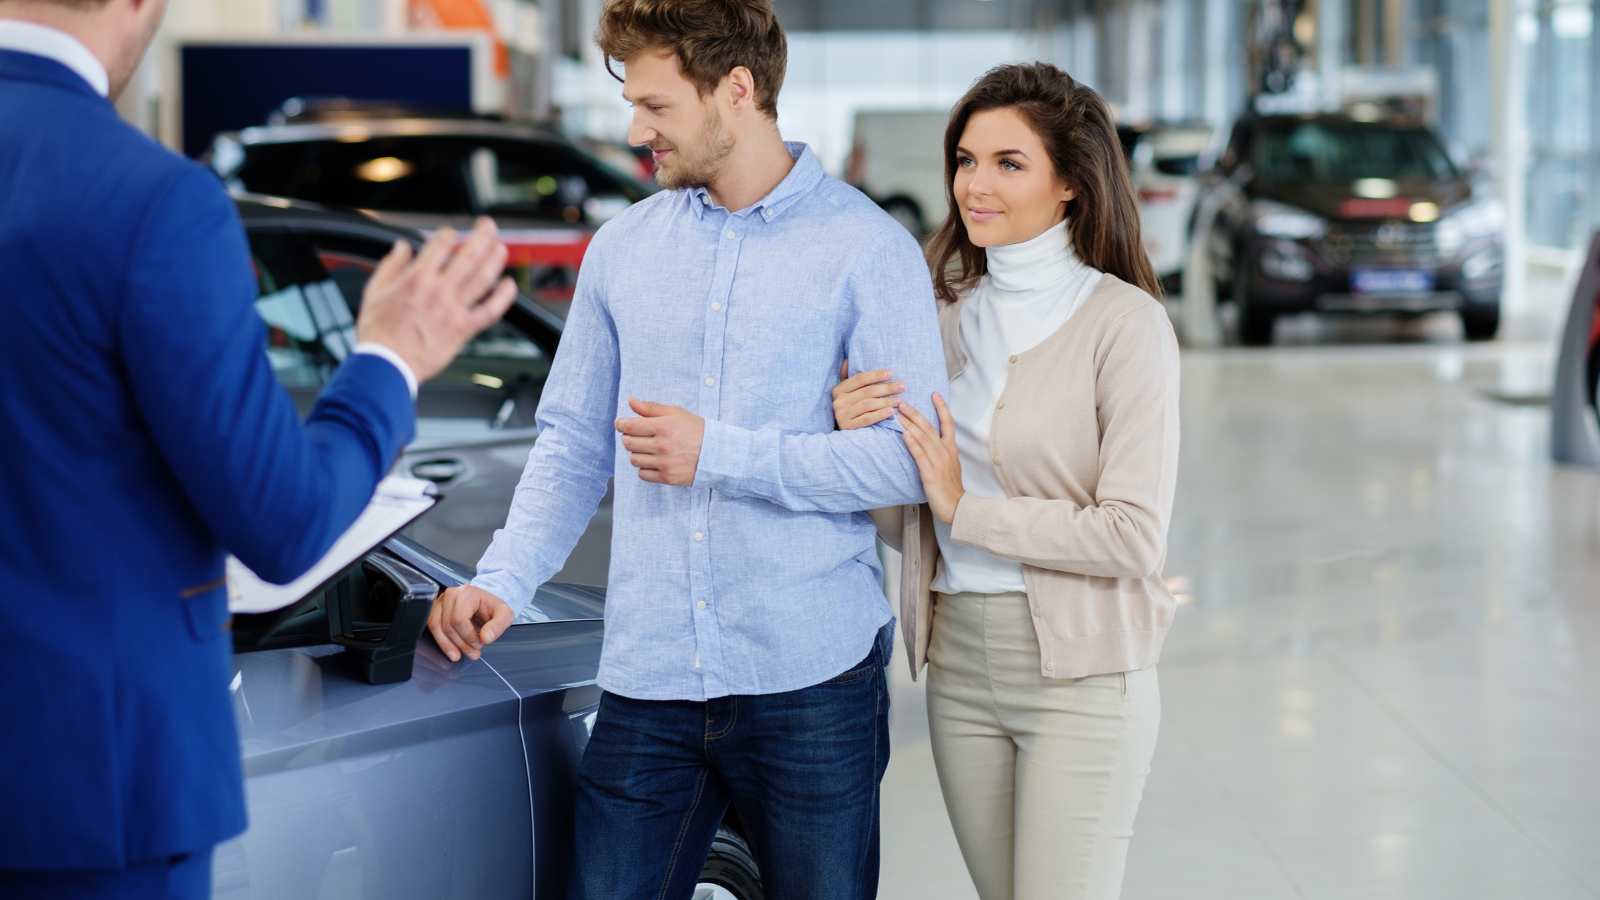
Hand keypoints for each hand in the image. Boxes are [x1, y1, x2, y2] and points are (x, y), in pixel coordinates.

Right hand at [355, 217, 517, 382]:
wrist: (388, 365)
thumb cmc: (378, 333)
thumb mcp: (374, 291)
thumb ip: (391, 266)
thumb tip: (402, 247)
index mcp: (416, 278)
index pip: (441, 245)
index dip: (449, 234)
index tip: (451, 233)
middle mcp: (439, 290)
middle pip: (469, 255)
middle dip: (482, 235)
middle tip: (488, 226)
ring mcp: (454, 309)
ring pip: (483, 278)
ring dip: (495, 260)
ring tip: (501, 248)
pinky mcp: (464, 329)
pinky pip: (490, 310)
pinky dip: (503, 297)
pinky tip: (510, 286)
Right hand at [428, 584, 514, 662]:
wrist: (486, 604)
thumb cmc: (493, 609)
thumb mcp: (504, 615)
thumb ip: (498, 626)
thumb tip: (485, 637)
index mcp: (467, 593)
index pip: (459, 619)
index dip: (468, 636)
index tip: (479, 644)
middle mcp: (451, 595)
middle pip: (448, 625)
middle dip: (461, 643)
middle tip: (473, 653)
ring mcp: (440, 601)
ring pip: (436, 626)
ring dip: (448, 645)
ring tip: (459, 655)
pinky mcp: (435, 609)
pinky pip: (431, 626)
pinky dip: (440, 641)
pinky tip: (450, 650)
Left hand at [615, 398, 704, 485]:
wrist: (717, 453)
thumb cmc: (695, 430)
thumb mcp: (676, 413)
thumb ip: (651, 408)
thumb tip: (630, 401)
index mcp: (663, 426)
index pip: (629, 426)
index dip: (621, 424)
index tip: (621, 424)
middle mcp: (662, 445)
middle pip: (628, 443)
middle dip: (629, 438)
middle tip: (638, 436)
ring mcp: (664, 463)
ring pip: (634, 459)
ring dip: (637, 453)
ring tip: (648, 449)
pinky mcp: (667, 477)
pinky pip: (643, 474)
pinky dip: (645, 468)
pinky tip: (654, 461)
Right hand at [831, 359, 904, 430]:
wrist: (842, 434)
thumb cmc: (849, 408)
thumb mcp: (846, 392)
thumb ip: (847, 377)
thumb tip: (847, 360)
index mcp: (838, 390)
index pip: (859, 379)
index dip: (876, 375)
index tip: (891, 373)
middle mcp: (838, 402)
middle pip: (867, 392)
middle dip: (886, 388)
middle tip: (902, 386)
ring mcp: (842, 415)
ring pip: (868, 405)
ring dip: (886, 401)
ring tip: (899, 400)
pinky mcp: (848, 427)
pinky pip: (867, 419)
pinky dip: (880, 414)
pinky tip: (891, 411)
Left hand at [897, 394, 964, 524]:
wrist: (957, 506)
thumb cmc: (950, 488)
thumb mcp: (950, 465)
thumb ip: (941, 452)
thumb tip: (930, 442)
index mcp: (951, 449)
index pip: (948, 423)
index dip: (942, 407)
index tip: (934, 394)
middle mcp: (945, 451)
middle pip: (929, 427)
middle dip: (914, 413)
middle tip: (901, 401)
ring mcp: (938, 461)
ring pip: (922, 437)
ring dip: (908, 423)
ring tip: (897, 413)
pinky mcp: (930, 472)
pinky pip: (920, 454)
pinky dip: (912, 443)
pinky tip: (904, 434)